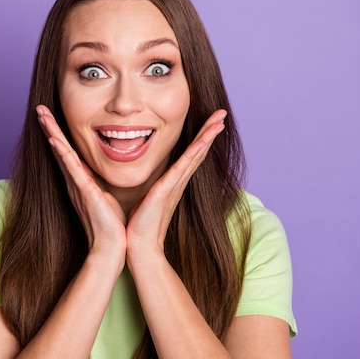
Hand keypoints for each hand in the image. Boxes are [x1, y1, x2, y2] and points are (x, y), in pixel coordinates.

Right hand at [36, 105, 126, 257]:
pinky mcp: (83, 191)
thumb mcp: (106, 196)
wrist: (111, 247)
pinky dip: (62, 153)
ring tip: (42, 115)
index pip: (67, 152)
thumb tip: (106, 173)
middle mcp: (74, 181)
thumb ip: (101, 184)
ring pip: (61, 153)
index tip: (51, 117)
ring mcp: (77, 185)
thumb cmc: (111, 224)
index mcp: (80, 181)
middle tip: (40, 108)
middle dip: (49, 128)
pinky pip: (71, 168)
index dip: (58, 134)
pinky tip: (55, 139)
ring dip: (52, 133)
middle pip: (59, 149)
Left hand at [126, 109, 226, 252]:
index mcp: (172, 182)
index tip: (210, 122)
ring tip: (219, 119)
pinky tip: (203, 141)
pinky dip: (195, 153)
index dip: (200, 138)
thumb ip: (146, 185)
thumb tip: (139, 173)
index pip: (189, 155)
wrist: (138, 245)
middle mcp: (177, 182)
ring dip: (208, 136)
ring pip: (195, 155)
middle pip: (198, 151)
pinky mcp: (167, 190)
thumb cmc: (138, 224)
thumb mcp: (143, 197)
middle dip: (210, 131)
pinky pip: (183, 167)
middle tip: (222, 113)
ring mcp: (174, 185)